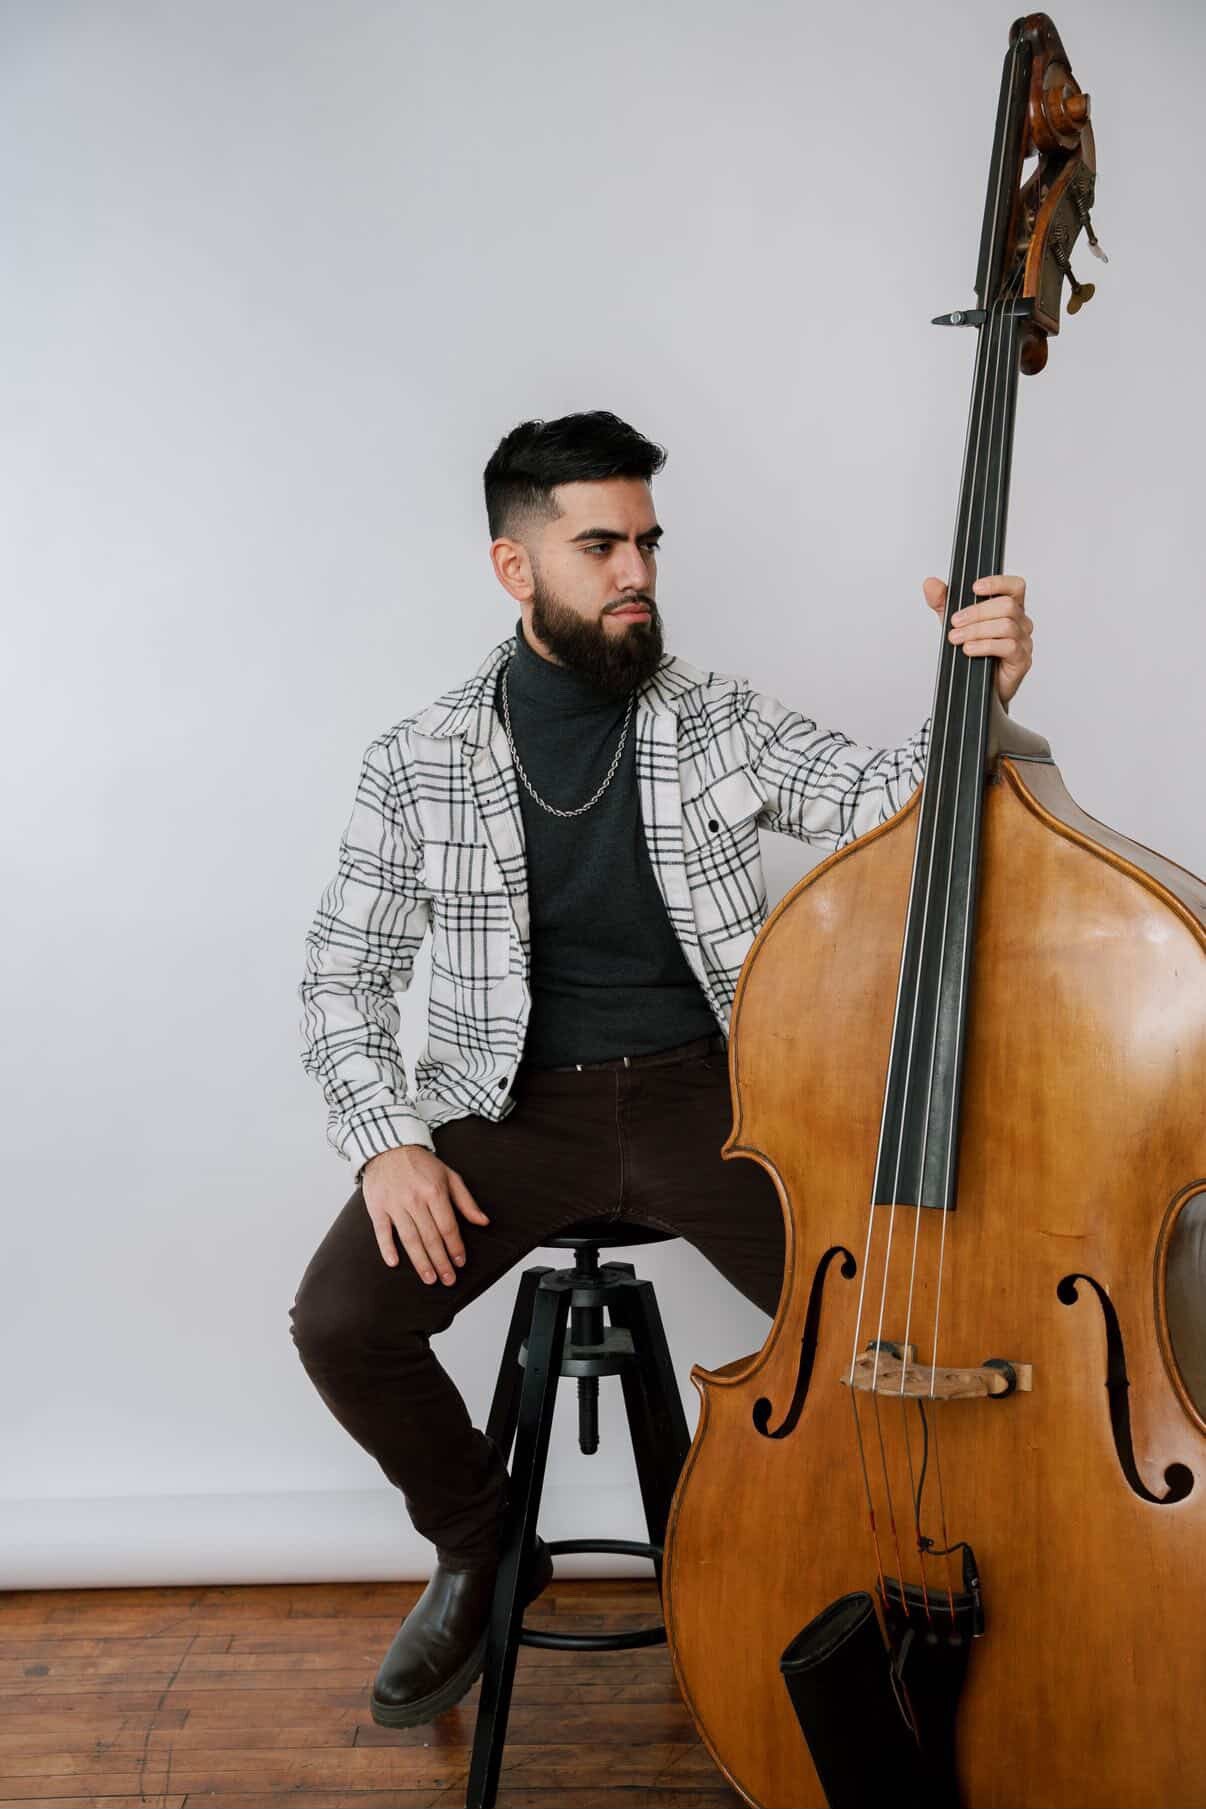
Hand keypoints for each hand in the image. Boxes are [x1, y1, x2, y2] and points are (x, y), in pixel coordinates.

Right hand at [361, 1145, 489, 1283]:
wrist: (388, 1147)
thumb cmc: (420, 1164)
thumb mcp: (449, 1176)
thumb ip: (466, 1201)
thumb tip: (483, 1221)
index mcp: (435, 1191)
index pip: (448, 1227)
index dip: (455, 1247)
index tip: (460, 1262)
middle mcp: (415, 1199)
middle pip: (430, 1237)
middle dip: (441, 1261)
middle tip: (448, 1279)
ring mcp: (394, 1204)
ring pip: (409, 1239)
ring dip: (420, 1261)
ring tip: (429, 1278)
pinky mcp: (377, 1207)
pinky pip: (382, 1232)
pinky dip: (387, 1248)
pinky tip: (395, 1263)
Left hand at [923, 573, 1032, 705]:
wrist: (974, 687)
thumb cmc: (972, 651)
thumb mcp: (953, 622)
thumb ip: (942, 602)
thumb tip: (930, 583)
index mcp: (1009, 608)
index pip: (1014, 587)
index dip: (998, 583)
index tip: (974, 588)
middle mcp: (1020, 622)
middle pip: (1006, 605)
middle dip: (976, 612)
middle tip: (954, 622)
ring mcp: (1023, 641)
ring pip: (1006, 625)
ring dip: (977, 630)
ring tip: (956, 638)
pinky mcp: (1021, 660)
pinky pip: (1008, 646)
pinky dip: (985, 646)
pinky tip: (969, 649)